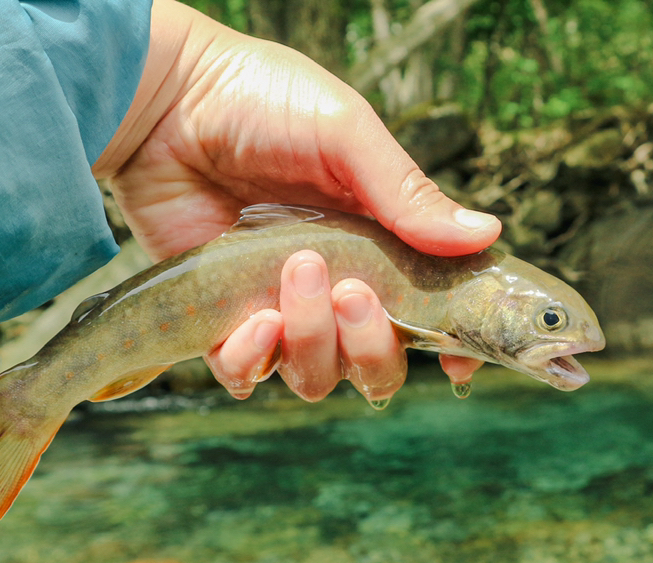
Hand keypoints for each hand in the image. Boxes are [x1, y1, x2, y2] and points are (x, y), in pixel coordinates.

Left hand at [92, 0, 493, 400]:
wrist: (167, 97)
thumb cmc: (261, 99)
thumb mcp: (346, 133)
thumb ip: (408, 193)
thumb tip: (485, 235)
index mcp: (382, 243)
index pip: (430, 313)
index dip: (450, 345)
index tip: (459, 358)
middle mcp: (337, 284)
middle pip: (379, 363)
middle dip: (374, 344)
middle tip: (350, 291)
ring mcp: (279, 305)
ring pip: (317, 374)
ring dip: (314, 342)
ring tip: (294, 274)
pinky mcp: (222, 316)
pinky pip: (246, 371)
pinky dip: (252, 360)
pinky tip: (253, 321)